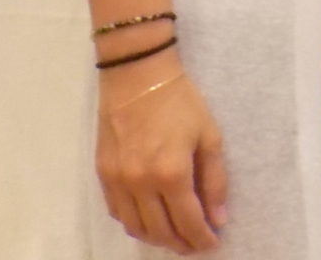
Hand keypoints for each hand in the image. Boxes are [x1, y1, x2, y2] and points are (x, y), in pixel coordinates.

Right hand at [95, 61, 226, 252]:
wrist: (138, 78)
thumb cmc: (180, 103)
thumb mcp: (209, 136)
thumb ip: (214, 180)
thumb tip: (218, 217)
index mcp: (171, 173)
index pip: (188, 220)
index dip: (201, 238)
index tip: (212, 244)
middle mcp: (141, 184)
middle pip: (160, 230)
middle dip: (180, 243)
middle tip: (194, 244)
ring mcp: (118, 181)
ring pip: (136, 228)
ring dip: (156, 238)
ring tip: (174, 237)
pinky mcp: (102, 175)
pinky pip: (117, 212)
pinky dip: (135, 223)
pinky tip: (149, 220)